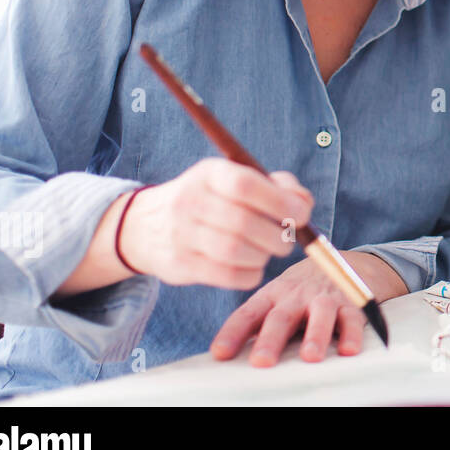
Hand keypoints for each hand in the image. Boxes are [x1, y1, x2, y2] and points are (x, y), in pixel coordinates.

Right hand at [117, 158, 312, 288]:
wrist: (146, 226)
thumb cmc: (211, 199)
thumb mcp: (235, 179)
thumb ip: (277, 186)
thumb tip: (303, 204)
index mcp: (209, 174)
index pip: (246, 185)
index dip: (280, 201)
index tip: (300, 214)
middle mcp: (190, 201)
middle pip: (244, 223)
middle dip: (279, 235)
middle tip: (288, 239)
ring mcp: (181, 235)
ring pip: (236, 251)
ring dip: (264, 255)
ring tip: (267, 250)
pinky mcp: (180, 265)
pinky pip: (227, 276)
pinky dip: (251, 274)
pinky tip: (252, 265)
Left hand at [210, 252, 407, 365]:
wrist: (342, 262)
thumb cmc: (300, 292)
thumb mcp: (276, 300)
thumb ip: (259, 324)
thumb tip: (228, 357)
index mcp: (272, 295)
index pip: (248, 314)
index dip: (233, 333)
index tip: (220, 353)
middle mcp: (296, 295)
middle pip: (282, 317)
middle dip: (271, 339)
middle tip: (262, 361)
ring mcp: (325, 297)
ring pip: (320, 314)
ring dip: (315, 335)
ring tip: (310, 357)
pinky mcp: (352, 302)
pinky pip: (353, 317)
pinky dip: (352, 333)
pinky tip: (349, 349)